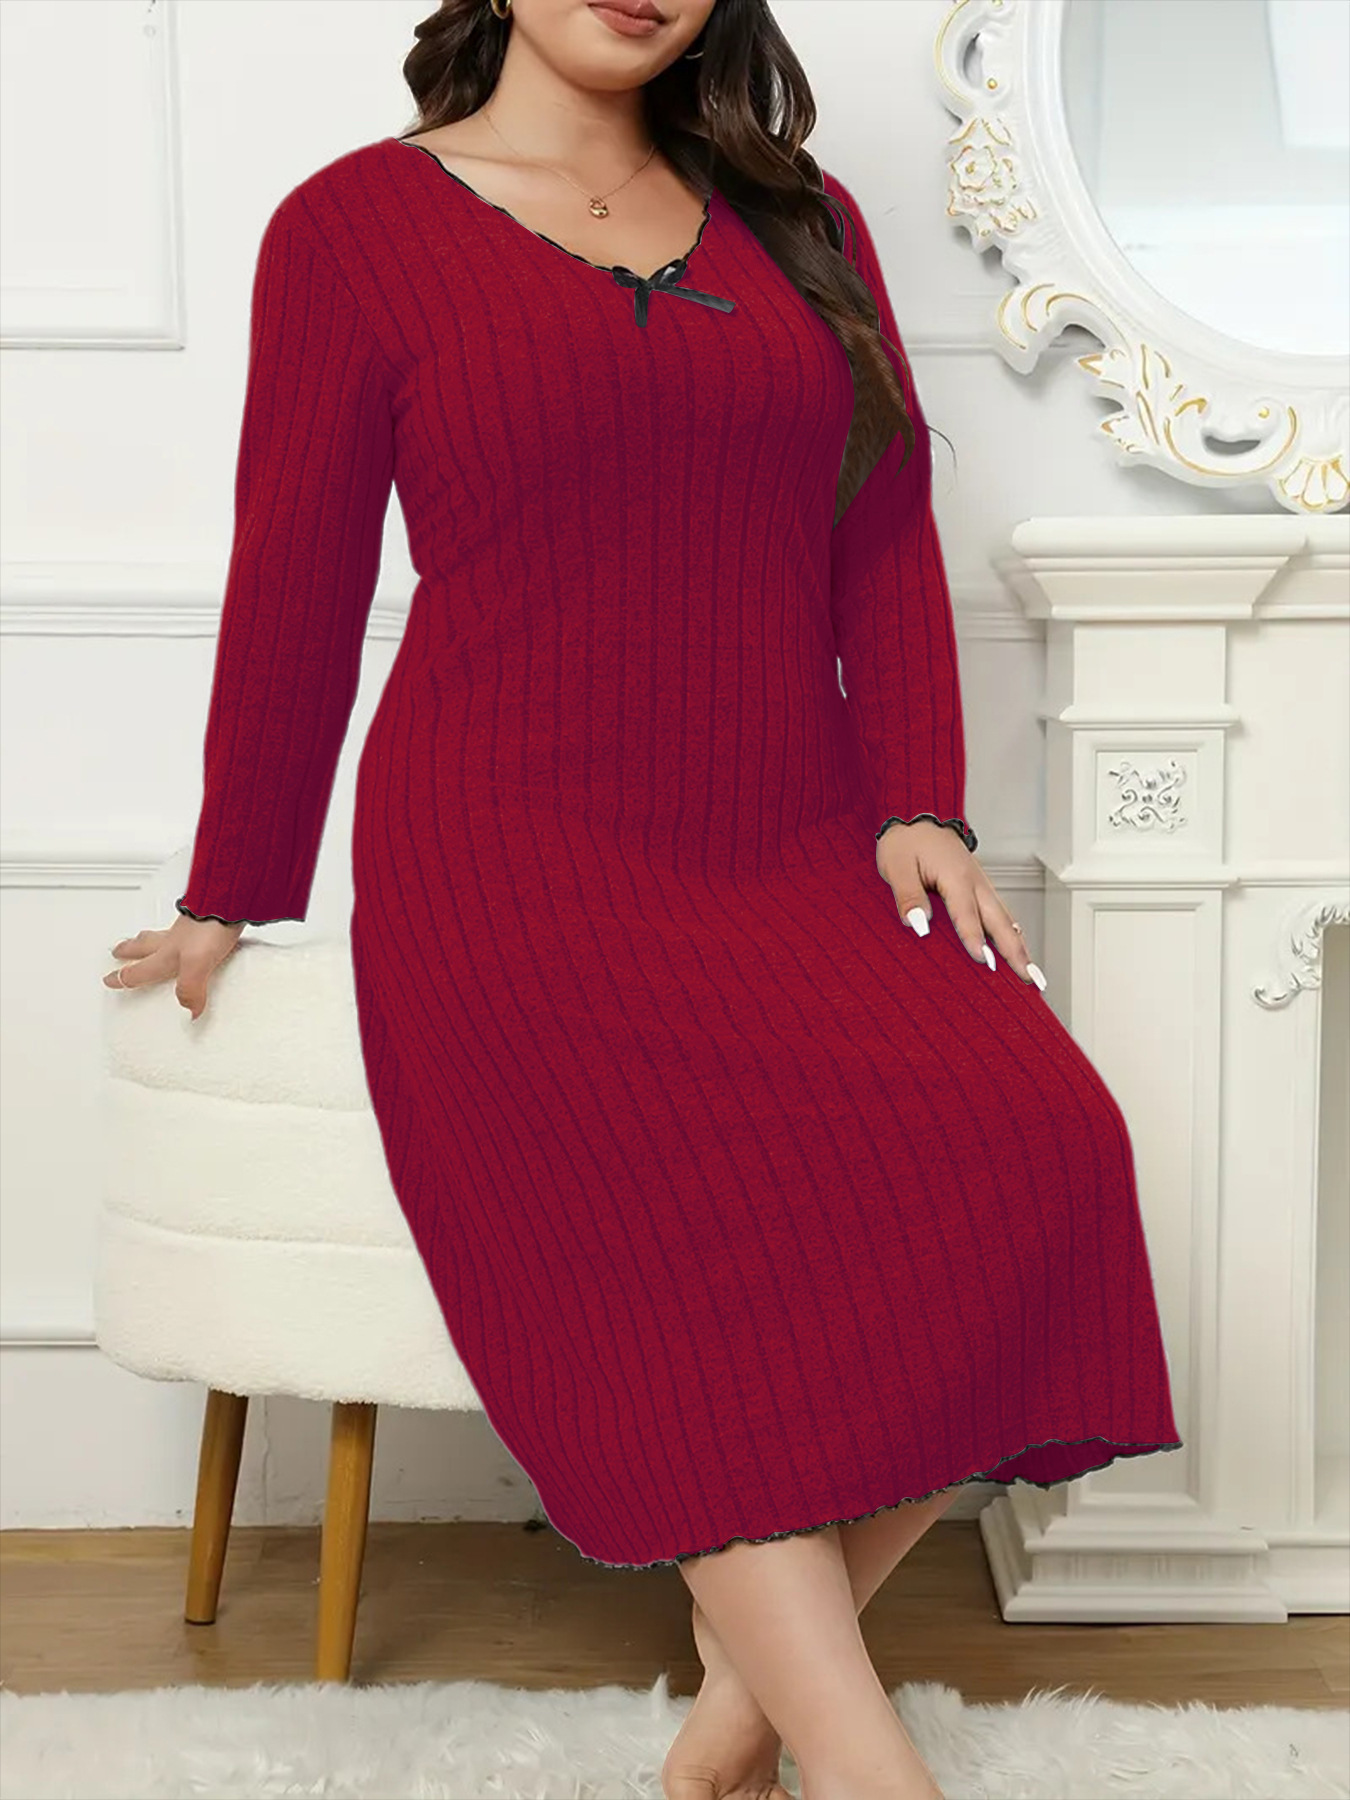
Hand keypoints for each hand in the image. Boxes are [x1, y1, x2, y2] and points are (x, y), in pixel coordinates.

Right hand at [102, 914, 244, 1020]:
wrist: (229, 900)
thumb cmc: (210, 928)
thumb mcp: (196, 965)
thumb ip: (190, 989)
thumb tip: (189, 1011)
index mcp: (166, 954)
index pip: (139, 971)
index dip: (123, 977)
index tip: (109, 979)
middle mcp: (174, 940)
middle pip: (144, 945)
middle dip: (129, 950)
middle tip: (118, 951)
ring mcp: (189, 928)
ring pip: (162, 933)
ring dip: (149, 936)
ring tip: (143, 937)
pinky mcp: (206, 919)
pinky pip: (187, 926)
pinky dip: (181, 929)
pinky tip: (190, 931)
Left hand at [877, 819, 1045, 989]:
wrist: (917, 816)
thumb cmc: (905, 842)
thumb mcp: (897, 866)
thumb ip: (908, 895)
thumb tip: (918, 923)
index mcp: (956, 876)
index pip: (967, 913)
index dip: (975, 938)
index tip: (985, 962)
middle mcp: (976, 882)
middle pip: (1000, 921)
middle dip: (1016, 952)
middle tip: (1031, 979)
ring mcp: (982, 885)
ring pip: (1006, 920)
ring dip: (1020, 947)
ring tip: (1033, 975)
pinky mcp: (980, 888)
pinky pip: (1001, 915)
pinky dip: (1012, 935)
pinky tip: (1018, 951)